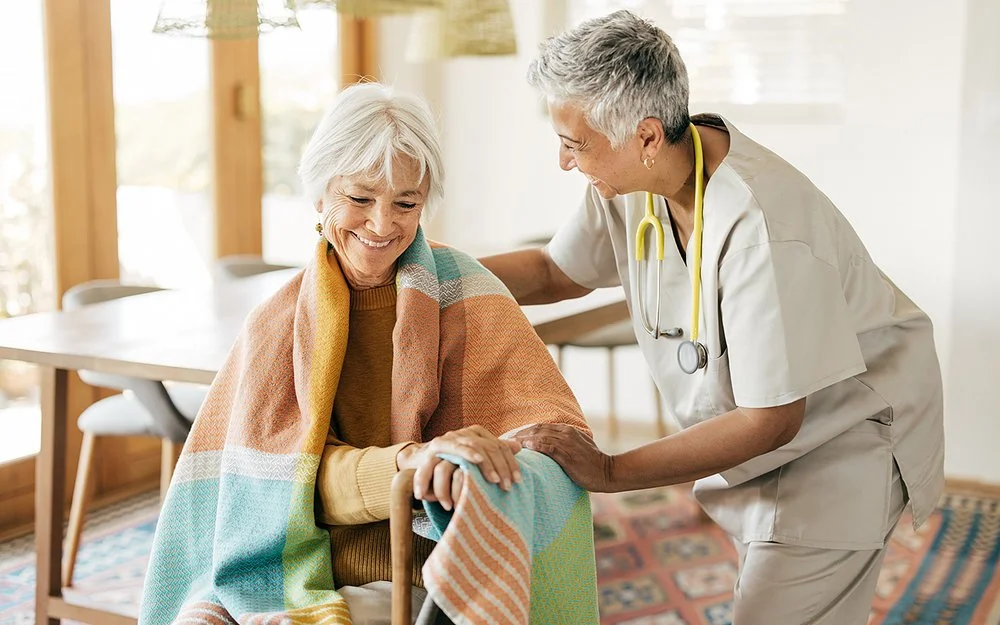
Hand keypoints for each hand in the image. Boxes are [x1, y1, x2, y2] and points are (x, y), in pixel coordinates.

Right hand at [396, 425, 521, 507]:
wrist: (419, 462)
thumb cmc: (450, 464)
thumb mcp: (474, 461)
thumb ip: (494, 453)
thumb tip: (518, 446)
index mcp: (477, 434)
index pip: (499, 446)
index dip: (510, 463)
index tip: (518, 481)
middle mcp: (465, 433)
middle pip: (489, 447)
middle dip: (500, 468)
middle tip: (507, 486)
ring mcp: (451, 437)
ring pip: (474, 447)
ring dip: (485, 466)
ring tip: (494, 482)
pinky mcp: (436, 445)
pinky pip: (452, 449)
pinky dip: (464, 455)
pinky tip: (472, 466)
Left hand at [513, 424, 614, 491]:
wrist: (608, 472)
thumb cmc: (592, 463)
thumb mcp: (578, 447)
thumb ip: (562, 444)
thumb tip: (545, 448)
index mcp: (567, 430)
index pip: (540, 427)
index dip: (525, 431)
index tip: (512, 438)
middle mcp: (566, 432)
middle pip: (536, 429)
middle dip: (519, 434)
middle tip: (505, 441)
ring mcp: (567, 442)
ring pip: (539, 436)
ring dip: (523, 439)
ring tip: (509, 445)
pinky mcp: (567, 454)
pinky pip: (547, 446)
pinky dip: (535, 445)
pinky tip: (525, 447)